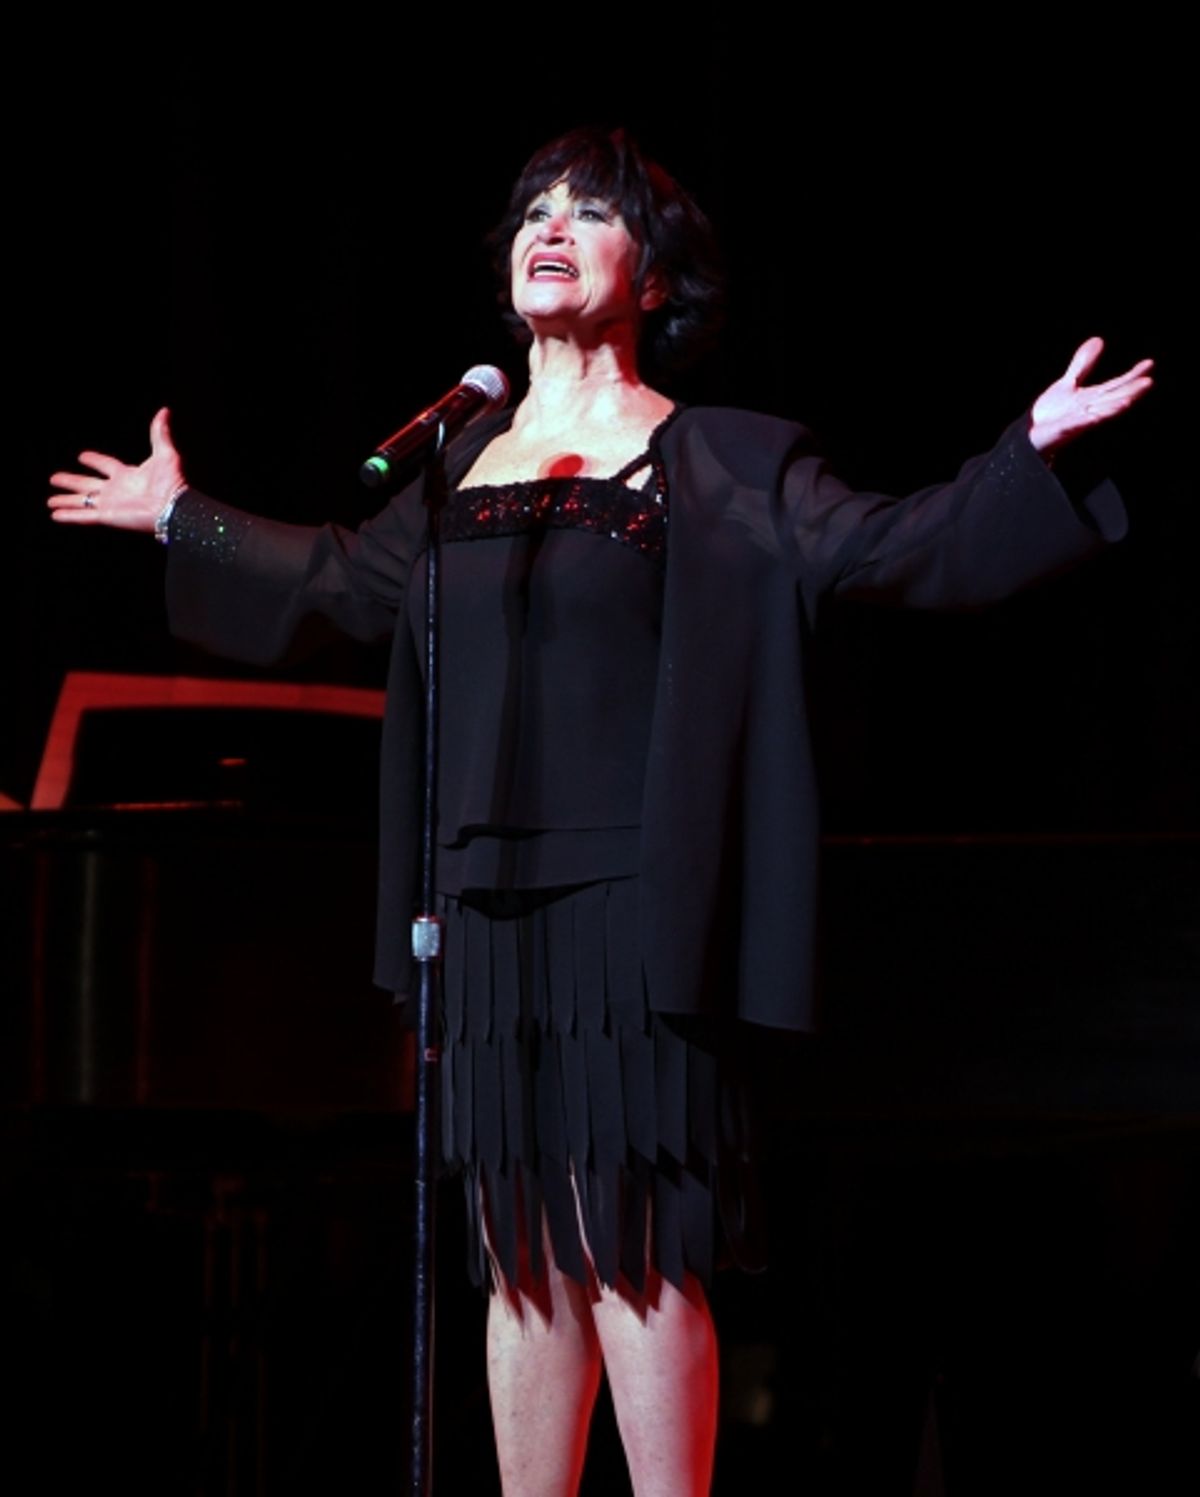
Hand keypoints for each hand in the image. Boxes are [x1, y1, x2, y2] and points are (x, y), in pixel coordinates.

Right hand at [47, 407, 184, 532]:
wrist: (173, 507)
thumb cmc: (172, 482)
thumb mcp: (165, 453)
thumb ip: (159, 433)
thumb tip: (164, 411)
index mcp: (127, 475)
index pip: (106, 466)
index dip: (94, 461)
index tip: (82, 456)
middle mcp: (116, 490)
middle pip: (87, 484)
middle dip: (71, 481)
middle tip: (54, 478)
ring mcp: (110, 504)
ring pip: (82, 501)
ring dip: (66, 501)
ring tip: (50, 501)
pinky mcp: (107, 516)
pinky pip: (83, 516)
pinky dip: (69, 515)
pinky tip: (55, 515)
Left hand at [1028, 337, 1153, 455]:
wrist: (1032, 435)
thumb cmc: (1052, 413)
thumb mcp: (1068, 383)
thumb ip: (1084, 365)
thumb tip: (1099, 339)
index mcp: (1093, 398)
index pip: (1117, 385)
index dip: (1133, 375)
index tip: (1150, 363)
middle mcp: (1090, 410)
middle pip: (1114, 399)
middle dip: (1131, 392)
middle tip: (1149, 383)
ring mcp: (1077, 421)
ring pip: (1100, 415)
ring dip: (1113, 409)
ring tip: (1128, 401)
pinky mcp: (1062, 430)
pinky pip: (1075, 425)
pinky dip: (1084, 421)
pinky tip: (1094, 417)